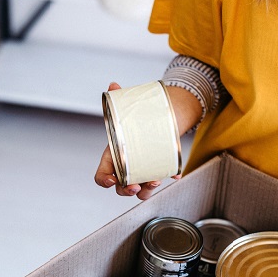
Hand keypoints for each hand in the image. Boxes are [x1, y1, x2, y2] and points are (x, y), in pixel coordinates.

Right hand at [94, 82, 182, 200]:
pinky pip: (161, 181)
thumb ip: (119, 100)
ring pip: (141, 191)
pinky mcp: (157, 172)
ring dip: (147, 190)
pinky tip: (175, 173)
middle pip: (121, 188)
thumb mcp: (127, 111)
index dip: (104, 181)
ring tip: (155, 180)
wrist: (156, 120)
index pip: (102, 176)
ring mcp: (142, 173)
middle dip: (127, 190)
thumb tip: (113, 85)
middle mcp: (127, 169)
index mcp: (114, 157)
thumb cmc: (135, 120)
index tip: (112, 181)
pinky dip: (168, 178)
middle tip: (136, 186)